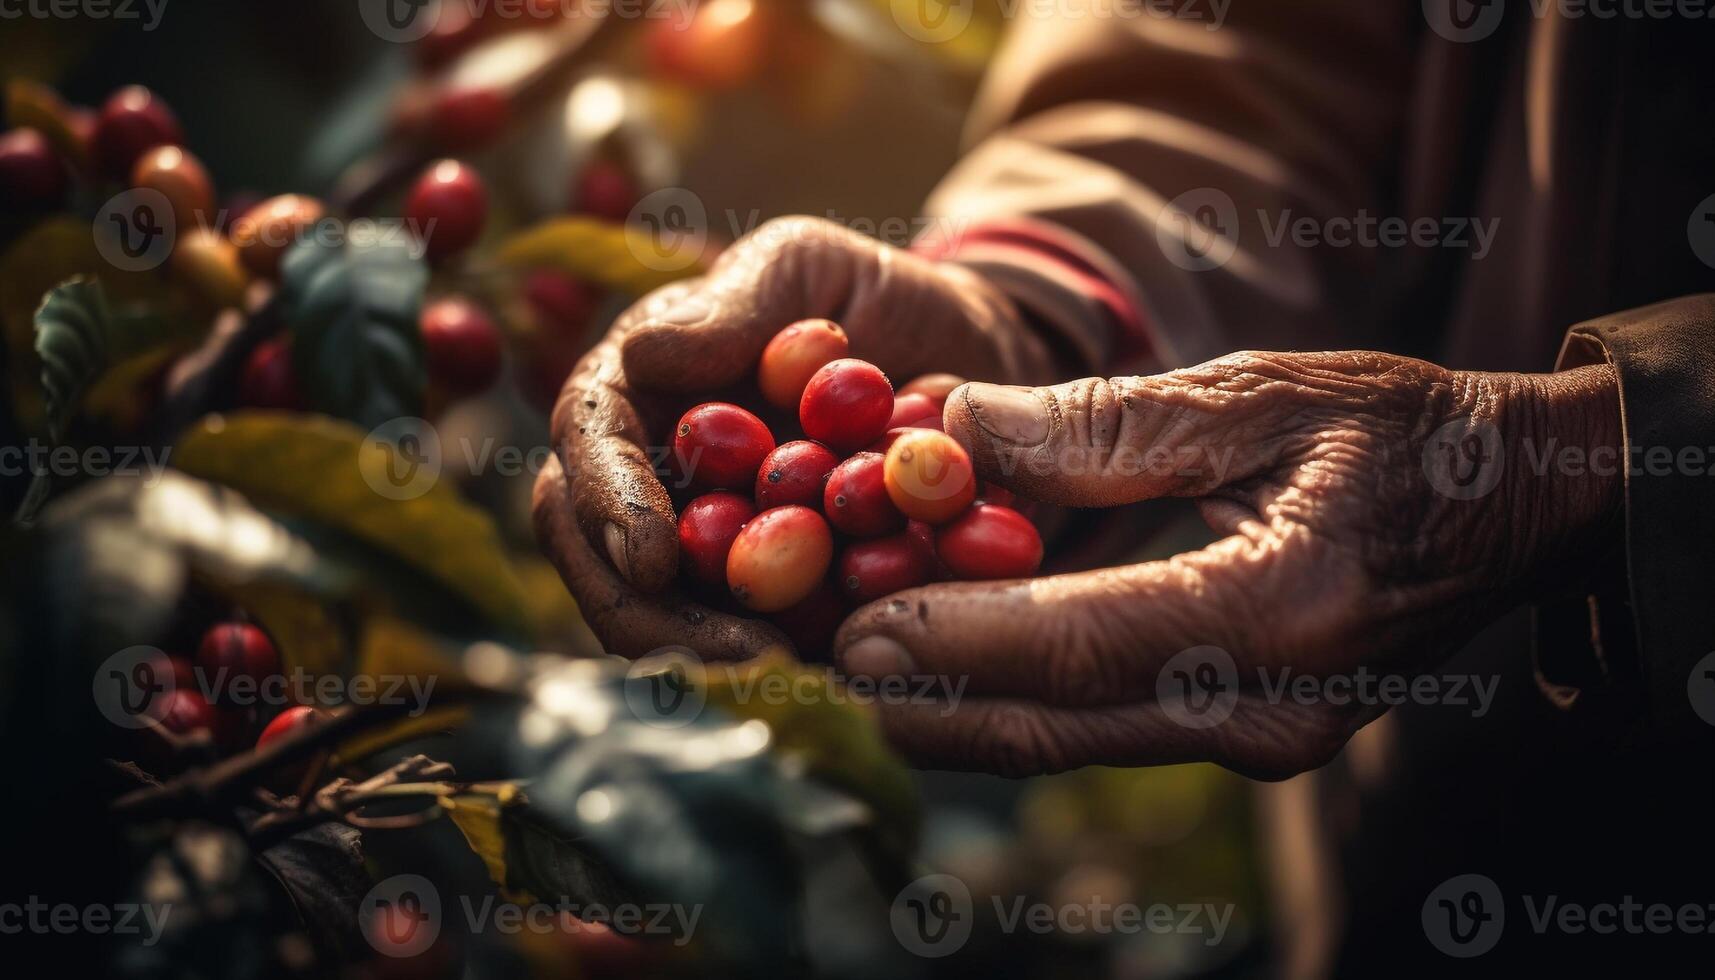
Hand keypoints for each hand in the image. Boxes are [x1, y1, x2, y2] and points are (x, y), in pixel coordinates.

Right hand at [533, 217, 1057, 658]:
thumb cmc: (873, 295)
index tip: (651, 557)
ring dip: (716, 655)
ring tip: (788, 675)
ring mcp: (708, 545)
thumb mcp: (808, 265)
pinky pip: (762, 644)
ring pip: (670, 617)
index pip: (588, 441)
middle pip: (603, 555)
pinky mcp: (775, 599)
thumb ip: (734, 304)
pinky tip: (841, 681)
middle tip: (728, 649)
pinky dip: (792, 664)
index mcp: (640, 389)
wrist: (971, 356)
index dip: (605, 502)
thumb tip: (643, 354)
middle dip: (652, 613)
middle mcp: (656, 476)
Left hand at [834, 351, 1621, 778]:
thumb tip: (952, 428)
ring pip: (1060, 740)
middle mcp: (1263, 710)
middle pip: (1047, 727)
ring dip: (951, 706)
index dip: (952, 640)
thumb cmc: (1403, 433)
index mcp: (1278, 614)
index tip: (848, 627)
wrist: (1516, 509)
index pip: (1076, 646)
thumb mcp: (1262, 395)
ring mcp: (1256, 739)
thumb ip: (1105, 424)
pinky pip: (1095, 725)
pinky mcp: (1240, 736)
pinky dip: (1010, 695)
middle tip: (814, 656)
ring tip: (849, 654)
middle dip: (921, 699)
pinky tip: (942, 654)